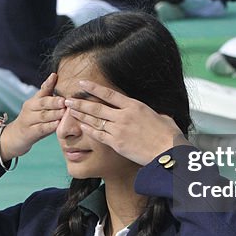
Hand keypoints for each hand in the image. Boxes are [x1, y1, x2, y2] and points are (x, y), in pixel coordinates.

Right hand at [3, 74, 65, 157]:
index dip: (48, 83)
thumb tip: (62, 83)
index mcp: (34, 100)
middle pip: (42, 103)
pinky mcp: (29, 132)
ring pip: (42, 116)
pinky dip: (49, 126)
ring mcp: (28, 120)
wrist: (15, 136)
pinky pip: (40, 128)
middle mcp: (30, 108)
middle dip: (54, 101)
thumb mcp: (39, 107)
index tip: (54, 76)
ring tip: (64, 112)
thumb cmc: (33, 120)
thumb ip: (49, 98)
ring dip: (54, 114)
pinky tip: (57, 124)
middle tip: (64, 101)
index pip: (42, 90)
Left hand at [63, 80, 184, 165]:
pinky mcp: (117, 143)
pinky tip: (80, 125)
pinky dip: (88, 129)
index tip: (82, 83)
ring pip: (95, 121)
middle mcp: (124, 116)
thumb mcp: (162, 117)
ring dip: (80, 115)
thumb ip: (152, 114)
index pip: (109, 94)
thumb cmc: (168, 136)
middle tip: (67, 99)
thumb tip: (155, 114)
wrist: (168, 152)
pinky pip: (99, 135)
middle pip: (96, 107)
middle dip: (80, 103)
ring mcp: (119, 130)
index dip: (93, 88)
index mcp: (135, 106)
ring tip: (69, 110)